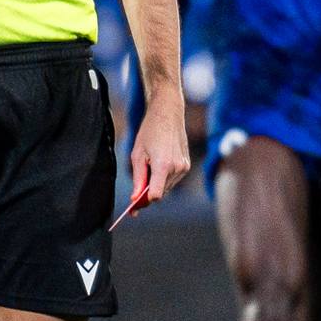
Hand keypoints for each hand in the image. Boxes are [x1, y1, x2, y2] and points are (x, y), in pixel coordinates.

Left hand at [127, 93, 189, 208]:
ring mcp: (184, 167)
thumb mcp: (137, 155)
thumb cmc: (149, 132)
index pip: (155, 195)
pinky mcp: (187, 165)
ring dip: (156, 185)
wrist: (168, 114)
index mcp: (163, 165)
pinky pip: (172, 180)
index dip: (143, 202)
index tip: (134, 206)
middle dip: (147, 195)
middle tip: (135, 196)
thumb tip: (135, 199)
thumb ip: (138, 178)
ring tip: (148, 168)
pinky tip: (158, 164)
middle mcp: (177, 168)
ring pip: (166, 188)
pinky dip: (163, 178)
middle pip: (160, 193)